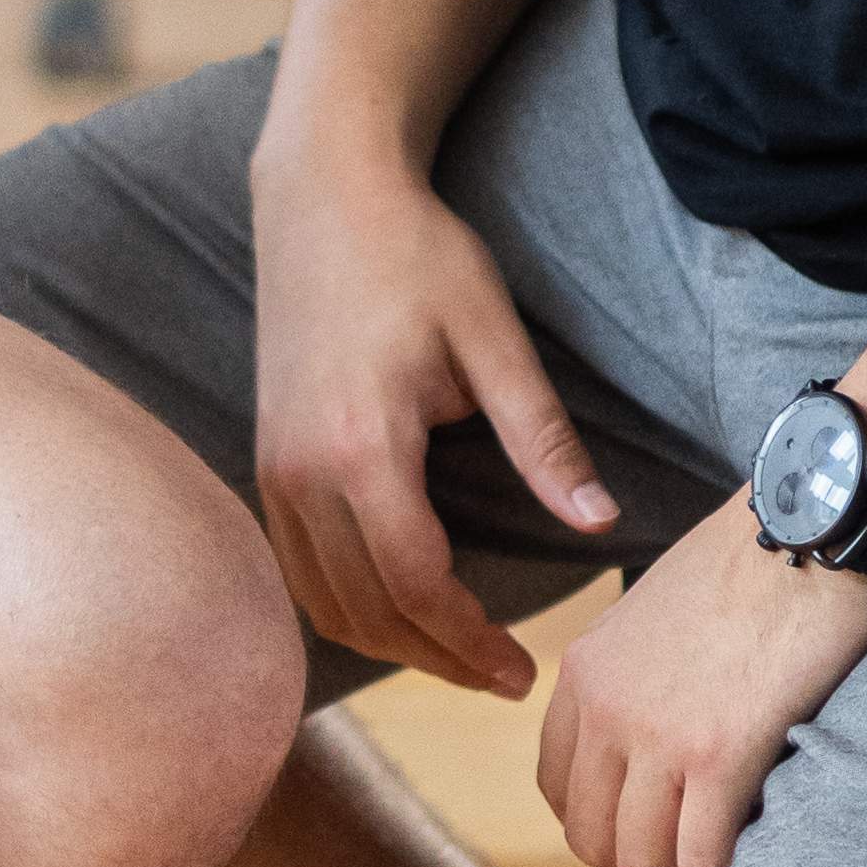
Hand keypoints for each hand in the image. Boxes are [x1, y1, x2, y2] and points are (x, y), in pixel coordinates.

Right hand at [246, 136, 624, 695]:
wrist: (323, 190)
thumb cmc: (414, 253)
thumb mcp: (492, 336)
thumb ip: (541, 436)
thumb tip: (601, 522)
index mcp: (361, 446)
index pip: (416, 586)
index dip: (472, 643)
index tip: (524, 669)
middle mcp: (301, 470)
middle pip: (369, 611)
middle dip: (440, 659)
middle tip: (505, 676)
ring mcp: (272, 466)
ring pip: (324, 601)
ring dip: (391, 642)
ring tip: (457, 650)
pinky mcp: (265, 456)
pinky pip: (297, 567)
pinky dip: (344, 606)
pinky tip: (393, 607)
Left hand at [535, 506, 866, 866]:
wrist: (807, 534)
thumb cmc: (744, 567)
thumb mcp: (650, 615)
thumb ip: (627, 676)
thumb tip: (633, 745)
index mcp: (584, 668)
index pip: (556, 785)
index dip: (597, 821)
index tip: (640, 823)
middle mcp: (607, 706)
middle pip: (590, 837)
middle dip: (635, 859)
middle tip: (682, 852)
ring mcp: (658, 734)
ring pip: (640, 859)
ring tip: (716, 849)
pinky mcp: (718, 757)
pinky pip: (699, 858)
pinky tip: (747, 841)